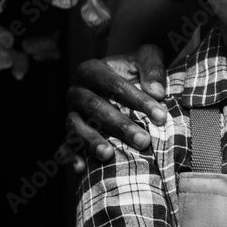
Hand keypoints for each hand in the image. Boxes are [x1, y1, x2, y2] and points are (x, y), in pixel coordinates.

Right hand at [62, 45, 168, 172]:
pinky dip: (71, 157)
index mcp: (92, 70)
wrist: (125, 81)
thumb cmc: (137, 70)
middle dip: (119, 125)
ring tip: (109, 154)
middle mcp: (77, 91)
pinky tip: (82, 169)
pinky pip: (65, 146)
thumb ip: (152, 69)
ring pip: (75, 127)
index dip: (137, 99)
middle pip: (94, 107)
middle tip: (144, 141)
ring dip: (92, 141)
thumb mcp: (147, 58)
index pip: (112, 84)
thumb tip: (157, 92)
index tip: (161, 116)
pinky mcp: (70, 133)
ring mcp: (71, 113)